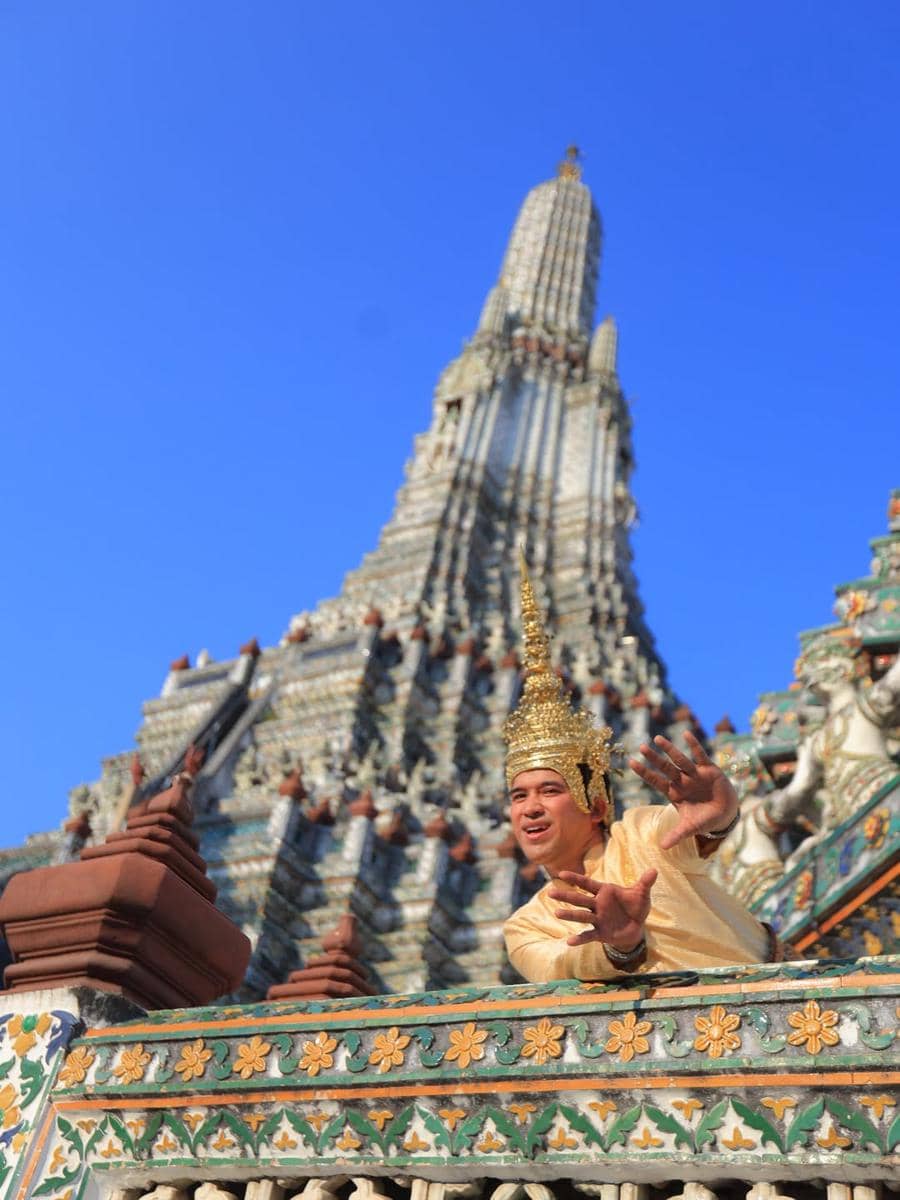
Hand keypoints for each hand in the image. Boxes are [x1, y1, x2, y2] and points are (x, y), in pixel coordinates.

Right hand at [547, 868, 656, 949]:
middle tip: (550, 892)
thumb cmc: (636, 907)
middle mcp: (598, 905)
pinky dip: (579, 938)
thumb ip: (645, 883)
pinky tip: (569, 942)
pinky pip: (588, 935)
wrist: (637, 927)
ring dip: (570, 915)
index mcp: (604, 892)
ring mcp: (598, 919)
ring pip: (581, 916)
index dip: (575, 879)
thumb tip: (654, 870)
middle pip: (579, 899)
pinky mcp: (601, 933)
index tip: (560, 874)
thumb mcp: (641, 894)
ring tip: (557, 913)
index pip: (587, 884)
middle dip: (566, 896)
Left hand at [629, 730, 737, 848]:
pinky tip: (686, 733)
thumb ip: (677, 835)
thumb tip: (662, 847)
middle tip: (640, 747)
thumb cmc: (704, 819)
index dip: (644, 772)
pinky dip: (694, 745)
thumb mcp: (690, 827)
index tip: (631, 762)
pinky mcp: (709, 770)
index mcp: (674, 793)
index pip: (655, 781)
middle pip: (665, 768)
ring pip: (680, 760)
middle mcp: (681, 781)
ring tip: (657, 738)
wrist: (725, 814)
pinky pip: (700, 756)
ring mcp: (694, 774)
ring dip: (669, 749)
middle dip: (653, 758)